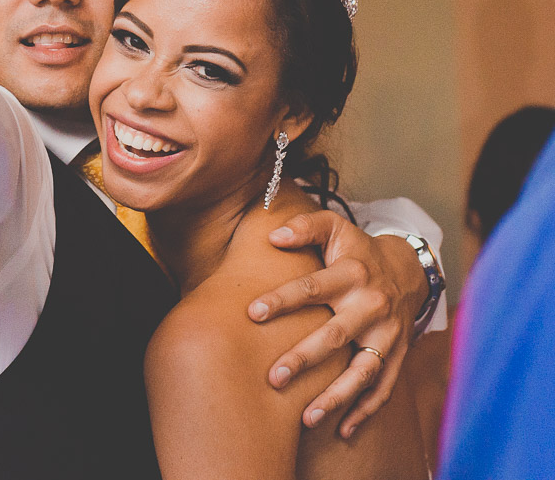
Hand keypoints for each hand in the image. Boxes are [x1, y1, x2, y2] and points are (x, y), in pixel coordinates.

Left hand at [247, 209, 426, 436]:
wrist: (407, 269)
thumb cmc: (356, 250)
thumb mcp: (335, 228)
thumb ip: (305, 227)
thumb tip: (273, 235)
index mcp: (352, 274)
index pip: (312, 287)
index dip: (282, 299)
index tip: (252, 313)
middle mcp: (371, 306)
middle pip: (335, 335)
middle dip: (304, 358)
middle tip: (273, 377)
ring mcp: (388, 335)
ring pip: (362, 371)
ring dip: (336, 396)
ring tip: (306, 417)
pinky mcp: (398, 356)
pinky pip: (383, 389)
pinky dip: (364, 411)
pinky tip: (341, 431)